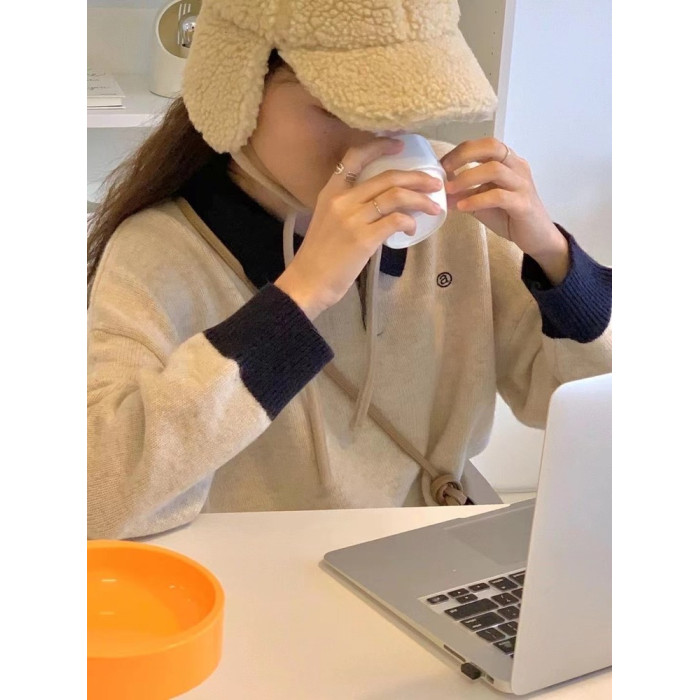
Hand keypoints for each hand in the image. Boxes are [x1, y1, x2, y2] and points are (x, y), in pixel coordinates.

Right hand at [275, 138, 443, 319]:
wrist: (308, 282)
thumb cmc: (319, 255)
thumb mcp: (328, 220)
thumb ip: (349, 207)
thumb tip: (381, 203)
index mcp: (330, 192)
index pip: (355, 157)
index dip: (379, 146)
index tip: (400, 145)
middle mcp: (342, 200)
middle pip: (387, 177)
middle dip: (417, 177)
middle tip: (434, 182)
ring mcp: (353, 219)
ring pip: (396, 196)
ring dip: (421, 199)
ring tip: (434, 206)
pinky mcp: (363, 239)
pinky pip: (396, 221)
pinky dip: (410, 222)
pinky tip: (412, 228)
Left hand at [440, 138, 569, 283]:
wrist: (538, 238)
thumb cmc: (510, 217)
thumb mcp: (483, 203)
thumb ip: (465, 194)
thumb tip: (441, 192)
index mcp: (509, 162)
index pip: (485, 145)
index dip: (461, 151)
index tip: (442, 164)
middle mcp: (517, 167)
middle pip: (492, 147)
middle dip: (464, 156)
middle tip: (445, 170)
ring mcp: (522, 184)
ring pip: (494, 169)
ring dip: (467, 178)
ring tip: (449, 190)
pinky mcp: (523, 204)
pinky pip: (498, 196)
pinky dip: (477, 199)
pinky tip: (462, 207)